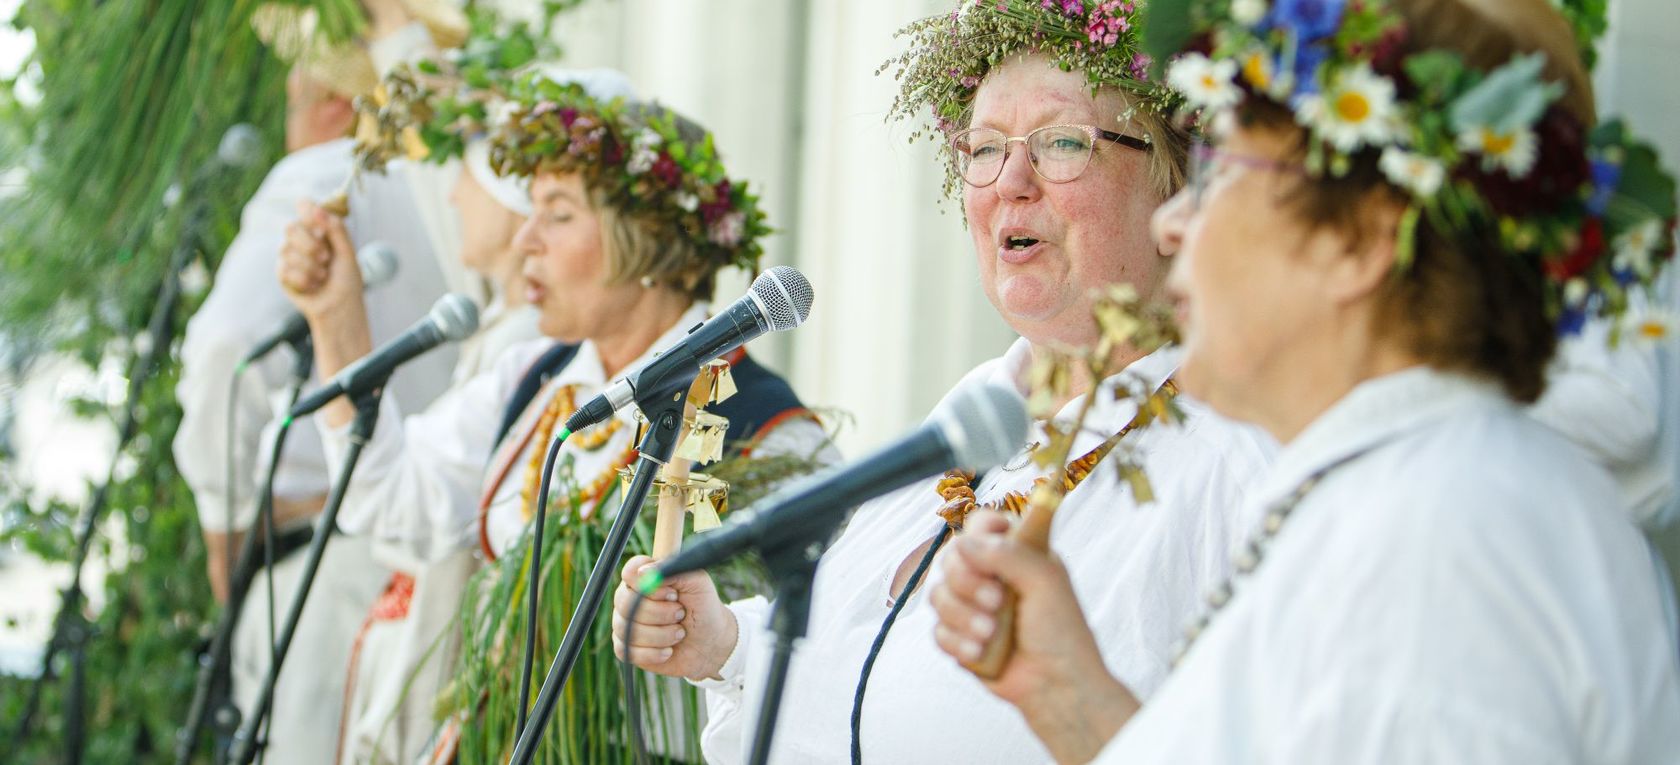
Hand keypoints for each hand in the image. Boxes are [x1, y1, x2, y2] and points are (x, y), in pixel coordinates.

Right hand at [277, 200, 363, 324]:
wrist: (341, 307)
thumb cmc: (346, 279)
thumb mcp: (347, 252)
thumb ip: (336, 229)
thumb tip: (317, 209)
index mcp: (318, 229)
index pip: (304, 206)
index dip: (307, 210)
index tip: (318, 221)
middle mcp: (300, 239)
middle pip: (290, 227)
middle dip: (309, 244)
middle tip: (326, 258)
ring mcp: (289, 256)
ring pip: (286, 250)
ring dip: (310, 266)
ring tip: (323, 275)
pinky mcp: (282, 274)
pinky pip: (285, 270)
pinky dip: (305, 280)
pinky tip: (314, 286)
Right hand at [611, 555, 737, 681]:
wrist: (711, 642)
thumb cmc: (703, 607)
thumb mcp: (697, 582)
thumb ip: (672, 569)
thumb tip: (643, 572)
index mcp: (645, 577)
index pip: (629, 572)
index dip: (649, 584)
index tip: (673, 593)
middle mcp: (630, 598)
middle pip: (625, 602)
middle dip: (660, 613)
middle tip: (681, 614)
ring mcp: (626, 623)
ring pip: (629, 629)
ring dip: (662, 634)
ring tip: (680, 633)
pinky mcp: (627, 648)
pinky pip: (628, 651)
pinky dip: (654, 653)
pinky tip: (669, 650)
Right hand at [930, 511, 1139, 763]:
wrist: (1055, 685)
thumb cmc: (1060, 631)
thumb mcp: (1044, 581)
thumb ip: (1007, 553)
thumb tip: (964, 542)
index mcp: (1016, 553)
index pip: (982, 524)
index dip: (978, 533)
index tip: (987, 550)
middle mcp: (991, 575)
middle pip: (951, 556)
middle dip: (967, 582)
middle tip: (996, 601)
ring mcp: (973, 606)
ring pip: (939, 595)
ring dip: (964, 616)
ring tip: (991, 633)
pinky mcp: (960, 636)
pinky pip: (938, 630)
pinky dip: (958, 642)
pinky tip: (981, 652)